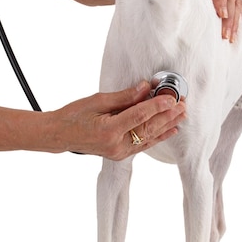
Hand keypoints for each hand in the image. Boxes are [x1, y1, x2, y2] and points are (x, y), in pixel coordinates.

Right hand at [54, 81, 185, 159]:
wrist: (59, 135)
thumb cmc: (74, 115)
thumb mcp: (97, 101)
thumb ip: (124, 97)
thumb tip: (145, 87)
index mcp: (109, 131)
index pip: (140, 116)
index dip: (157, 105)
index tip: (171, 97)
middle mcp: (117, 145)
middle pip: (148, 128)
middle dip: (167, 115)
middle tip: (182, 104)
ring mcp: (119, 152)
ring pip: (149, 137)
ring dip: (167, 125)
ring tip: (182, 114)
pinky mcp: (121, 154)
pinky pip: (144, 144)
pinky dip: (159, 136)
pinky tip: (171, 130)